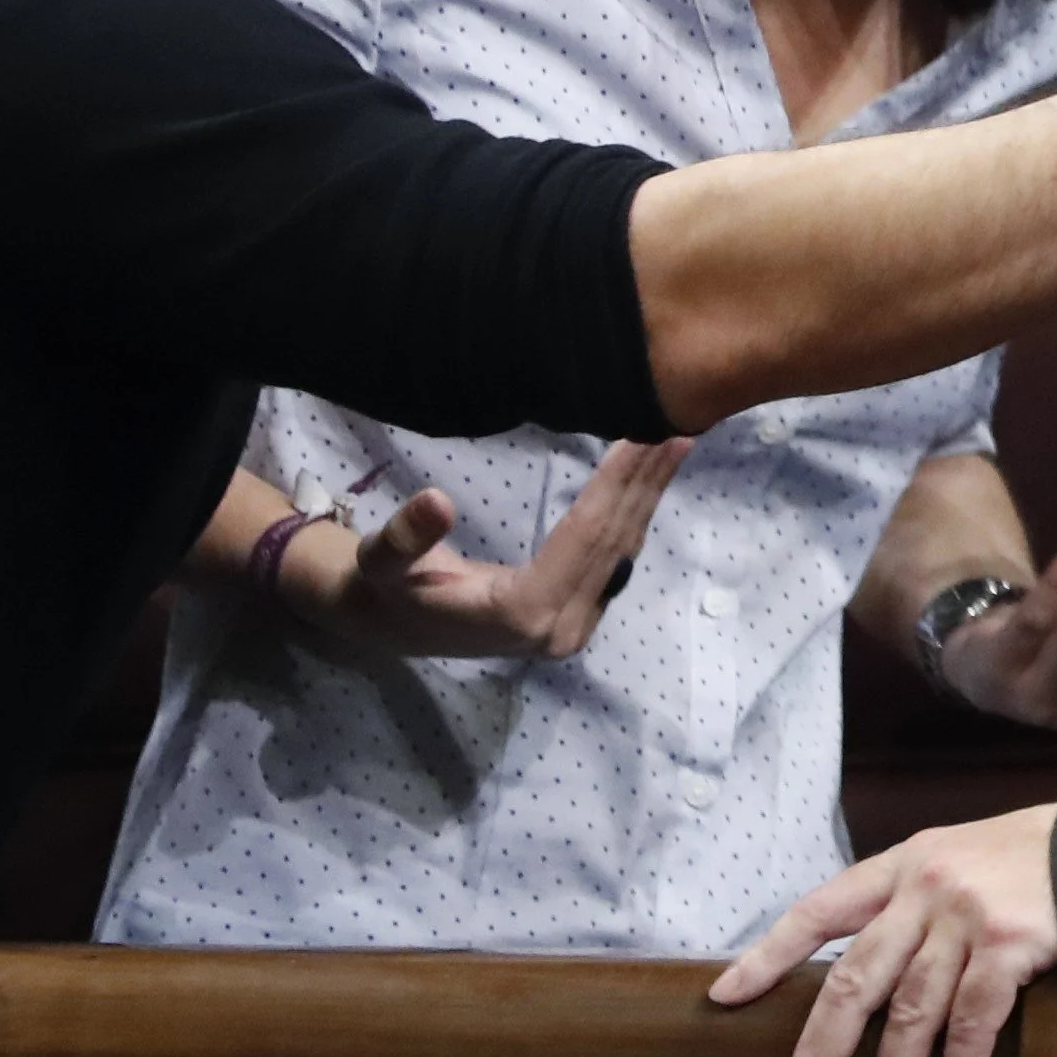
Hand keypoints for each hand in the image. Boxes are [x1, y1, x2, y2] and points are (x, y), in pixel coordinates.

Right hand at [294, 439, 692, 660]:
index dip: (615, 485)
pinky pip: (615, 561)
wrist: (393, 625)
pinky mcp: (578, 619)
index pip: (584, 537)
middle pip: (613, 543)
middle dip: (645, 484)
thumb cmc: (388, 588)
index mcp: (523, 613)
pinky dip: (634, 517)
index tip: (640, 438)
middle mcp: (561, 628)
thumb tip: (436, 500)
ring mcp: (574, 628)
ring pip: (622, 552)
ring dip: (648, 497)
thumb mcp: (381, 560)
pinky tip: (650, 481)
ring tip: (674, 444)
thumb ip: (404, 536)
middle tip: (676, 427)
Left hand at [712, 802, 1056, 1056]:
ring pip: (909, 1014)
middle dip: (818, 1053)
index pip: (818, 910)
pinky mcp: (1011, 945)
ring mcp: (967, 917)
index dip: (768, 955)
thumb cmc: (1036, 858)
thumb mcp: (962, 856)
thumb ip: (915, 901)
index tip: (724, 998)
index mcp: (904, 862)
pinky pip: (971, 1023)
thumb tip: (872, 976)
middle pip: (853, 980)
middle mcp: (925, 888)